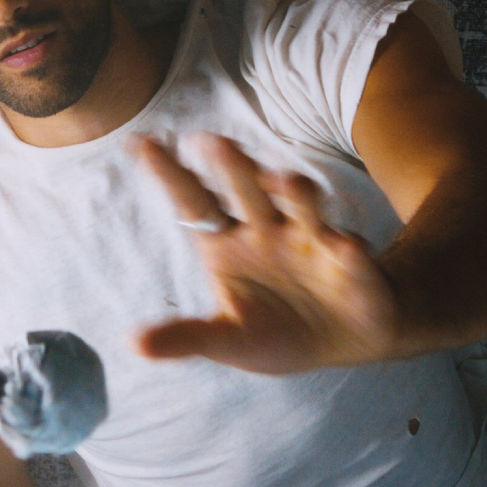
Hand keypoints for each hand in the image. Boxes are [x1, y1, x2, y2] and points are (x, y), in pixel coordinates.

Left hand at [133, 133, 400, 373]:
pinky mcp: (352, 264)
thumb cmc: (275, 332)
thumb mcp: (227, 340)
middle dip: (231, 168)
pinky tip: (344, 246)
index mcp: (227, 244)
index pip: (194, 203)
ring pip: (302, 206)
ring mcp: (311, 240)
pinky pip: (349, 252)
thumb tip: (133, 345)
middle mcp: (266, 230)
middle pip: (245, 192)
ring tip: (282, 181)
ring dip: (294, 192)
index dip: (170, 175)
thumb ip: (186, 338)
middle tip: (210, 141)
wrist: (342, 340)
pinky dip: (347, 247)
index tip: (144, 144)